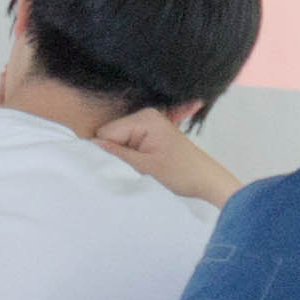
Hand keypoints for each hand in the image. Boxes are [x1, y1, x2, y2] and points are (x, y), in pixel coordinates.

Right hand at [88, 105, 242, 208]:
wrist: (208, 182)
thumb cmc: (181, 174)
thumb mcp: (146, 167)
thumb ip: (117, 155)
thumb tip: (91, 146)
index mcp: (144, 118)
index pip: (106, 132)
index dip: (104, 152)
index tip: (110, 169)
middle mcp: (145, 116)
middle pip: (112, 134)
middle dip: (114, 154)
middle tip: (127, 171)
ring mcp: (149, 125)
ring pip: (119, 141)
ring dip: (123, 157)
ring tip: (136, 171)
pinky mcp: (152, 136)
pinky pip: (130, 144)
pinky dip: (131, 157)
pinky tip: (139, 168)